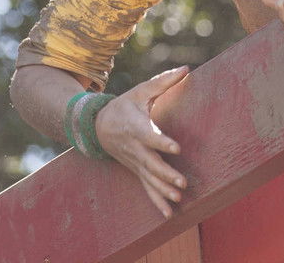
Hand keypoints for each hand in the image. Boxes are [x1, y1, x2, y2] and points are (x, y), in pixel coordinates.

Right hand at [93, 67, 188, 217]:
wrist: (97, 125)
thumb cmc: (124, 105)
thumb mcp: (141, 91)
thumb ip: (163, 82)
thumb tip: (186, 69)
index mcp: (136, 126)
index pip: (149, 136)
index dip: (162, 142)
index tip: (176, 147)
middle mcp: (134, 148)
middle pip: (150, 163)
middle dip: (166, 173)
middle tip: (181, 182)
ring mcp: (134, 162)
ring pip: (148, 178)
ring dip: (163, 189)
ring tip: (178, 198)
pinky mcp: (136, 170)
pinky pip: (146, 187)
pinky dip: (156, 201)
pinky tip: (168, 214)